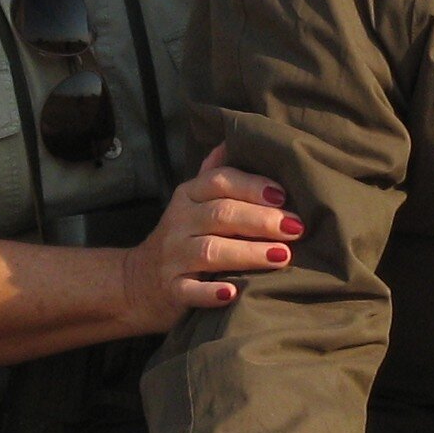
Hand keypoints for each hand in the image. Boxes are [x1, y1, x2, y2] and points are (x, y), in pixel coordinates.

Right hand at [122, 142, 304, 332]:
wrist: (138, 282)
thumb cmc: (183, 237)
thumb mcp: (194, 201)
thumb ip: (215, 174)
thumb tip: (235, 139)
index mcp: (189, 195)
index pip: (220, 181)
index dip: (252, 186)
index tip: (284, 195)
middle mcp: (179, 222)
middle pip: (221, 214)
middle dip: (261, 219)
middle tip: (295, 228)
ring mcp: (173, 257)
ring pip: (210, 251)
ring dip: (248, 253)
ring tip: (282, 256)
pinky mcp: (171, 289)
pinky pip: (190, 290)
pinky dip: (211, 293)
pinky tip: (234, 293)